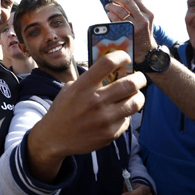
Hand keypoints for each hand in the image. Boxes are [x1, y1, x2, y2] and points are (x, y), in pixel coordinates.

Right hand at [27, 50, 145, 181]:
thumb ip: (90, 80)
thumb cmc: (63, 110)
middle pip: (130, 84)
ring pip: (135, 102)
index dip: (121, 56)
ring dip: (138, 96)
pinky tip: (118, 114)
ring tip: (135, 95)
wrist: (55, 138)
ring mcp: (104, 118)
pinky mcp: (110, 133)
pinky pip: (127, 119)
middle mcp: (95, 100)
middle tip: (139, 78)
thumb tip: (113, 71)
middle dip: (139, 78)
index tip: (126, 58)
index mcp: (83, 86)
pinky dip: (126, 115)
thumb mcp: (70, 89)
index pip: (108, 63)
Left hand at [103, 0, 157, 60]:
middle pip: (128, 2)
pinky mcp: (127, 33)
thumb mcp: (144, 21)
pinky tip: (109, 14)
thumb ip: (136, 10)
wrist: (146, 52)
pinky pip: (116, 21)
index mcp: (148, 14)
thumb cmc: (142, 34)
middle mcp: (143, 19)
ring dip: (111, 6)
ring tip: (108, 5)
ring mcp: (136, 26)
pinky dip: (111, 15)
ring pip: (121, 10)